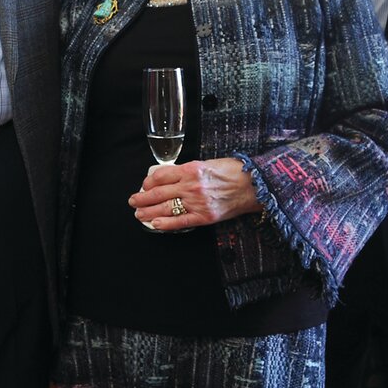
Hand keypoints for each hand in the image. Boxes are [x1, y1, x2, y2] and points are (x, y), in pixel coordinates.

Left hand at [130, 157, 261, 230]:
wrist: (255, 186)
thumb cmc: (233, 172)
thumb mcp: (208, 163)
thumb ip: (189, 170)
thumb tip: (171, 177)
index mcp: (191, 169)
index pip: (161, 175)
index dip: (148, 181)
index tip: (144, 185)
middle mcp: (191, 185)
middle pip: (158, 192)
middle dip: (142, 198)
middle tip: (133, 201)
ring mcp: (197, 202)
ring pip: (165, 207)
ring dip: (148, 212)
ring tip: (138, 214)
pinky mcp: (204, 217)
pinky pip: (180, 221)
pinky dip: (166, 224)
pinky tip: (155, 224)